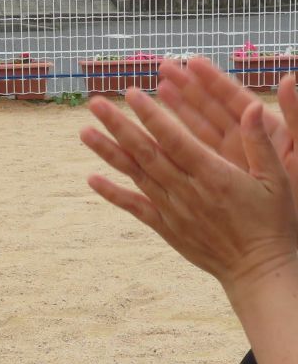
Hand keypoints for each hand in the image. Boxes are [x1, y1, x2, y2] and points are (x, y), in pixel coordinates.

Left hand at [80, 85, 297, 294]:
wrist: (257, 269)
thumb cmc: (273, 221)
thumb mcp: (279, 179)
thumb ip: (260, 142)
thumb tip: (253, 107)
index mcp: (214, 174)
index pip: (174, 139)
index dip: (151, 115)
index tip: (132, 94)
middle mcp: (187, 191)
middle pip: (146, 152)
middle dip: (119, 125)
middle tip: (95, 103)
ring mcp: (173, 210)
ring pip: (135, 175)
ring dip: (108, 152)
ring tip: (84, 131)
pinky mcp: (166, 227)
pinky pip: (134, 207)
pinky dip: (112, 193)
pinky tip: (91, 178)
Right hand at [157, 57, 297, 201]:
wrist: (280, 232)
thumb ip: (296, 115)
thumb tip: (289, 81)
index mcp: (264, 130)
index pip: (234, 98)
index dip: (213, 79)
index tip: (192, 62)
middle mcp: (242, 141)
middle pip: (209, 109)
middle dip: (186, 88)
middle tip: (163, 69)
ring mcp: (226, 160)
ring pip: (194, 131)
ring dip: (174, 112)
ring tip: (152, 93)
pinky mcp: (214, 179)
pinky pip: (189, 159)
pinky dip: (170, 147)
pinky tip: (148, 141)